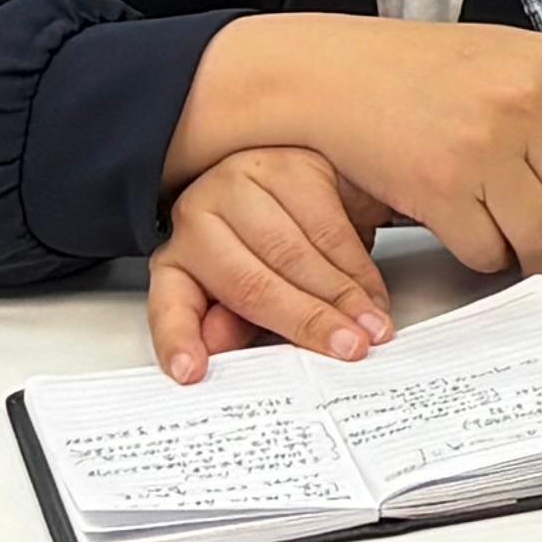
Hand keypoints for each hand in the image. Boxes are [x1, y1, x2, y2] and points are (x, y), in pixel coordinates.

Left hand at [146, 145, 393, 381]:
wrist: (316, 187)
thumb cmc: (277, 250)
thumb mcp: (254, 297)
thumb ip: (240, 324)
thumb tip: (223, 351)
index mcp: (178, 260)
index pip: (170, 307)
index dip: (180, 341)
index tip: (193, 373)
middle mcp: (199, 216)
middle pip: (250, 283)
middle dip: (306, 321)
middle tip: (345, 348)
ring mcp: (241, 185)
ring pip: (296, 255)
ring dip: (341, 298)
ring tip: (369, 328)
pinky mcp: (289, 167)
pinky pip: (328, 226)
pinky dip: (357, 267)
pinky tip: (371, 292)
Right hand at [176, 17, 541, 284]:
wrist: (338, 74)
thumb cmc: (420, 67)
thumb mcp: (508, 57)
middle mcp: (527, 105)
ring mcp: (485, 149)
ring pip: (541, 237)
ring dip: (541, 260)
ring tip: (534, 259)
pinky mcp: (441, 190)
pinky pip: (487, 250)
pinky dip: (490, 260)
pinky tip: (486, 248)